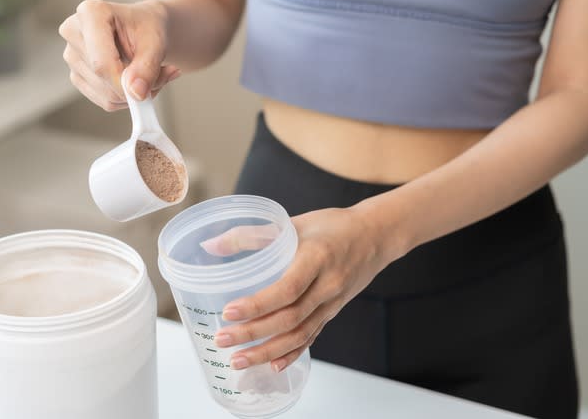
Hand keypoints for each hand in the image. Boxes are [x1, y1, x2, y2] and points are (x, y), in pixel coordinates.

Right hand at [58, 0, 180, 110]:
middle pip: (102, 79)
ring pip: (105, 94)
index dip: (123, 83)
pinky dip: (125, 98)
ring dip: (133, 93)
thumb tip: (135, 94)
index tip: (143, 92)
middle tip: (161, 74)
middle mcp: (74, 32)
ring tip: (148, 74)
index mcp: (91, 13)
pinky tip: (134, 81)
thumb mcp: (156, 42)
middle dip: (135, 86)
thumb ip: (147, 67)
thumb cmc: (148, 27)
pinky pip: (104, 100)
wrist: (144, 28)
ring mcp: (72, 56)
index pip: (101, 62)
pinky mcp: (77, 76)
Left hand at [203, 206, 395, 372]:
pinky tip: (272, 365)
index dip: (258, 304)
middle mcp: (327, 285)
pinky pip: (311, 337)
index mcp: (317, 258)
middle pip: (290, 318)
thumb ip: (252, 234)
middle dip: (254, 334)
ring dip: (267, 351)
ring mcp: (332, 303)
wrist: (376, 236)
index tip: (229, 313)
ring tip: (239, 360)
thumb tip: (210, 246)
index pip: (287, 288)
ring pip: (299, 334)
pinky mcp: (332, 312)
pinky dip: (292, 353)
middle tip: (223, 341)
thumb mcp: (293, 223)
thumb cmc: (332, 226)